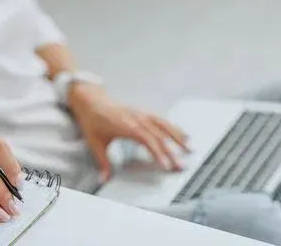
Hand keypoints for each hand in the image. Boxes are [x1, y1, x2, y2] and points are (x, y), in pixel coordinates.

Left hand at [69, 84, 189, 181]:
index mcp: (126, 126)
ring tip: (189, 149)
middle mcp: (136, 118)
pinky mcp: (143, 113)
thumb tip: (103, 179)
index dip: (157, 153)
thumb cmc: (93, 121)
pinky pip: (161, 120)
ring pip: (163, 126)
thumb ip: (102, 162)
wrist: (91, 100)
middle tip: (180, 166)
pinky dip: (173, 128)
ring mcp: (141, 114)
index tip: (165, 166)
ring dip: (177, 137)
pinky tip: (183, 135)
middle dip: (171, 152)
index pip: (146, 140)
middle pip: (158, 136)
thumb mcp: (95, 143)